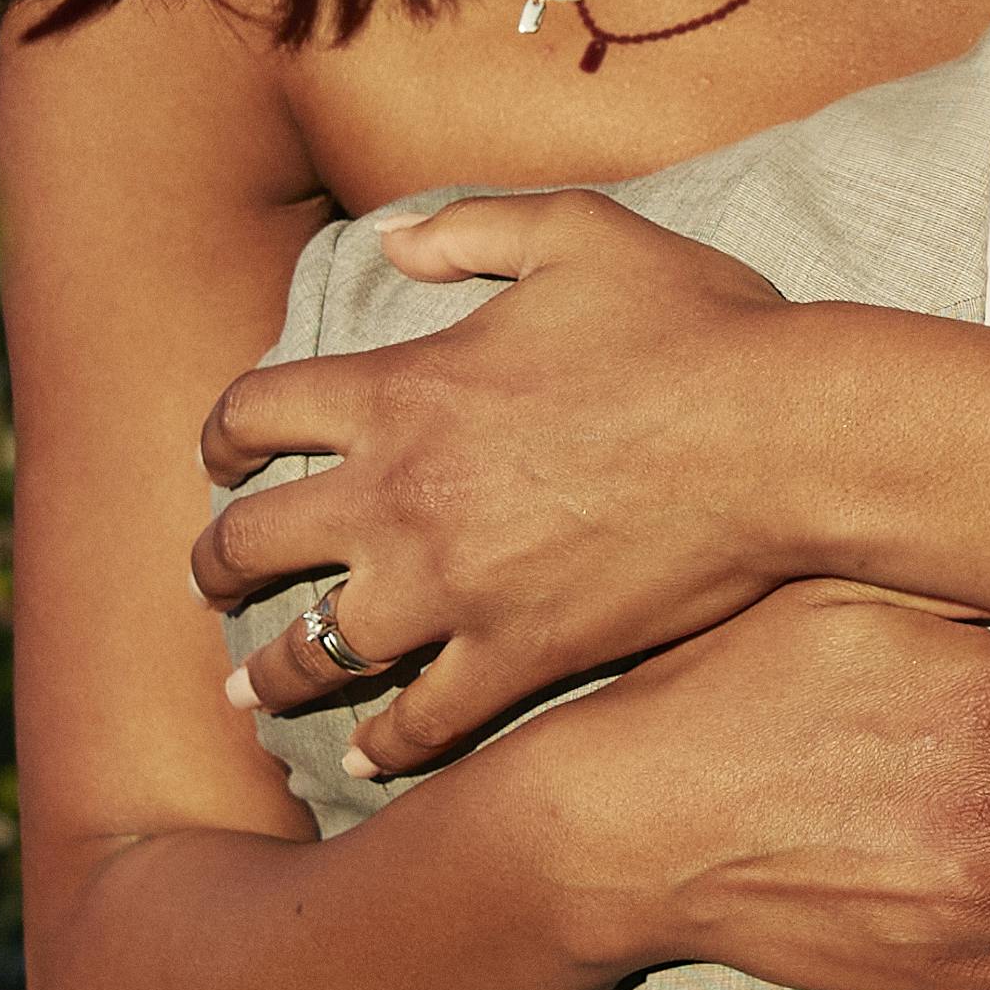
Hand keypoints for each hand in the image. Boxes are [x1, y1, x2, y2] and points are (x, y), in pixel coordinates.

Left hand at [194, 194, 832, 772]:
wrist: (779, 437)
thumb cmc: (690, 326)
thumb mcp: (577, 234)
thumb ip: (471, 229)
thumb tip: (391, 241)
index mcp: (401, 389)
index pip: (255, 411)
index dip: (221, 436)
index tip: (220, 458)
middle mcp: (399, 497)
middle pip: (252, 543)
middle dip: (215, 565)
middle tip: (210, 579)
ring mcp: (450, 589)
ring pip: (312, 653)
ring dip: (270, 675)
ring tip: (250, 692)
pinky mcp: (515, 656)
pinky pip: (421, 721)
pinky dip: (385, 747)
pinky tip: (366, 760)